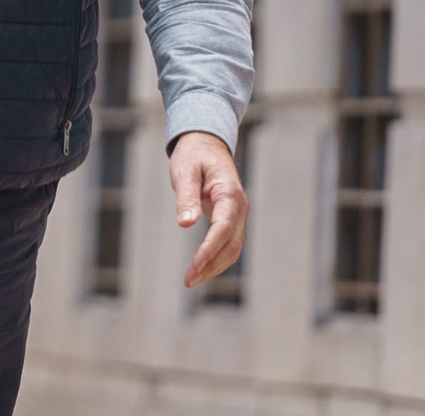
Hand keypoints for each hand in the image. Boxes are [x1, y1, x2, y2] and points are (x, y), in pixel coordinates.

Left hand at [170, 131, 247, 287]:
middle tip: (188, 280)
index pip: (224, 227)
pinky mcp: (231, 219)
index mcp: (230, 193)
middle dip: (211, 264)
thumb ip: (186, 196)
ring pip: (233, 248)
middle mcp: (239, 207)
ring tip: (191, 279)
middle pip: (232, 244)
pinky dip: (216, 258)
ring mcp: (237, 214)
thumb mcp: (185, 171)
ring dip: (214, 266)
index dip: (210, 248)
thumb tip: (185, 223)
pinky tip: (201, 269)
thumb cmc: (193, 155)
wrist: (205, 144)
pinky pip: (228, 243)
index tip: (195, 264)